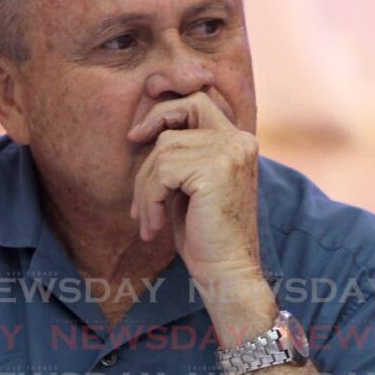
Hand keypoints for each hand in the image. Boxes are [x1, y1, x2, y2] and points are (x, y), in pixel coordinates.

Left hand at [127, 91, 263, 294]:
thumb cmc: (205, 235)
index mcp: (238, 141)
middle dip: (147, 146)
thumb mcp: (189, 186)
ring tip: (149, 221)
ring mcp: (230, 152)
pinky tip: (155, 227)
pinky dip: (149, 200)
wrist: (226, 272)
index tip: (138, 128)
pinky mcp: (215, 169)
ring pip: (163, 151)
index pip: (197, 101)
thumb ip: (179, 155)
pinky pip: (162, 171)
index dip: (165, 107)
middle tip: (134, 178)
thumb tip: (140, 130)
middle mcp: (240, 140)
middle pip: (175, 122)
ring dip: (145, 190)